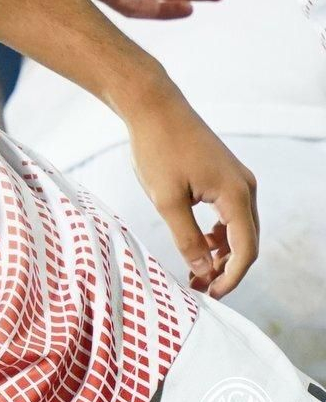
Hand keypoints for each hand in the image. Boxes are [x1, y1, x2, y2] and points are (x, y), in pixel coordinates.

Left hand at [122, 80, 257, 297]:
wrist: (155, 107)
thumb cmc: (158, 148)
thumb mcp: (166, 199)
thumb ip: (186, 237)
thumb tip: (202, 269)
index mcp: (236, 194)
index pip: (246, 249)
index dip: (231, 277)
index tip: (212, 295)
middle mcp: (245, 187)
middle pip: (247, 241)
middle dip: (226, 268)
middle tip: (199, 287)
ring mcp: (237, 179)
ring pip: (239, 228)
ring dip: (221, 252)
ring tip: (195, 270)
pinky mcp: (225, 175)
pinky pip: (230, 213)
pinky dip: (218, 233)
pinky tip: (199, 243)